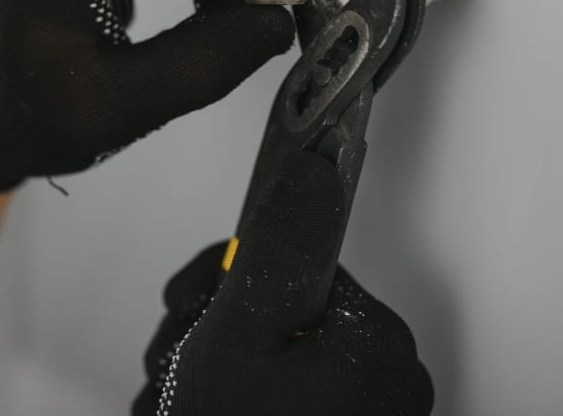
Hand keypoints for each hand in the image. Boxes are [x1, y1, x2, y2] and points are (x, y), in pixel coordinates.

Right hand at [134, 151, 433, 415]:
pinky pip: (275, 393)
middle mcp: (380, 378)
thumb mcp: (241, 331)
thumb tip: (311, 170)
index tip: (192, 300)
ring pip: (265, 356)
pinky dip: (229, 399)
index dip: (224, 279)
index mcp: (374, 340)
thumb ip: (271, 247)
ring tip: (182, 400)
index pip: (290, 260)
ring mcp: (360, 414)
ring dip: (207, 367)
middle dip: (209, 330)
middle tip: (182, 363)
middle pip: (273, 309)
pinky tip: (199, 412)